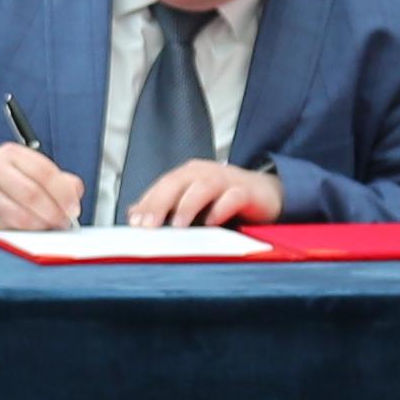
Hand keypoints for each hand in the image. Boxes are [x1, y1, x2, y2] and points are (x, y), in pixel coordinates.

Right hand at [0, 142, 80, 234]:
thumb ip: (58, 179)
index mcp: (11, 153)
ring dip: (40, 226)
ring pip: (19, 215)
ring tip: (49, 228)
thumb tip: (75, 194)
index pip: (44, 172)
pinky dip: (23, 234)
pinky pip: (7, 228)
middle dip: (53, 213)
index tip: (73, 208)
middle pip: (32, 194)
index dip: (63, 193)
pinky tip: (31, 232)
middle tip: (63, 222)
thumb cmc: (5, 181)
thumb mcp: (29, 170)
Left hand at [129, 158, 289, 230]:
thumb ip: (165, 206)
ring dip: (188, 205)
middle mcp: (204, 173)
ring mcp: (226, 180)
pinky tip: (212, 222)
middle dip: (160, 203)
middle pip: (177, 183)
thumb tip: (133, 214)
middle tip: (148, 225)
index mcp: (188, 175)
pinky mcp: (247, 191)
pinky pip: (233, 196)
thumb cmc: (224, 198)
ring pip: (203, 187)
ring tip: (177, 225)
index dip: (147, 203)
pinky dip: (222, 208)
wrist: (265, 193)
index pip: (162, 186)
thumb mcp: (192, 202)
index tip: (134, 223)